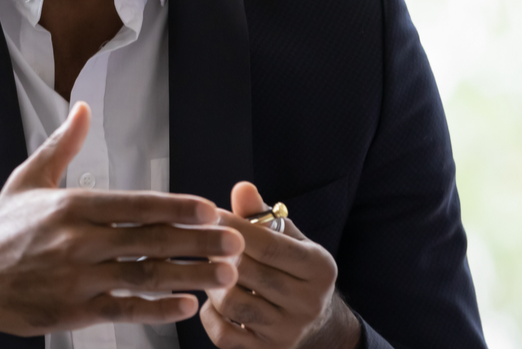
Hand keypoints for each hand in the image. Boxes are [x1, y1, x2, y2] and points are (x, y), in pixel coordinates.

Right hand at [0, 103, 244, 348]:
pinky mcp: (74, 312)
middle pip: (149, 240)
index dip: (175, 207)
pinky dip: (158, 309)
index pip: (134, 205)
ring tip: (225, 276)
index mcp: (69, 206)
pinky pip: (125, 310)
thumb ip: (62, 145)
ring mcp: (76, 279)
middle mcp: (76, 242)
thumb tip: (83, 108)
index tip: (209, 208)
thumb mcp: (25, 181)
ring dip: (189, 276)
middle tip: (235, 242)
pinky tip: (186, 306)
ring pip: (144, 276)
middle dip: (197, 241)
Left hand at [200, 182, 361, 348]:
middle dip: (218, 253)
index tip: (209, 215)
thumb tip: (242, 188)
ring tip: (210, 271)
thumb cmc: (295, 273)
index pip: (268, 244)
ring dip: (212, 283)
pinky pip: (224, 334)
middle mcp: (308, 302)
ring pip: (232, 302)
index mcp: (319, 268)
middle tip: (202, 242)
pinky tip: (214, 301)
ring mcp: (288, 332)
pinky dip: (210, 314)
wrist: (319, 327)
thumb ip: (263, 216)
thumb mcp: (291, 241)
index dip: (233, 227)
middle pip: (247, 272)